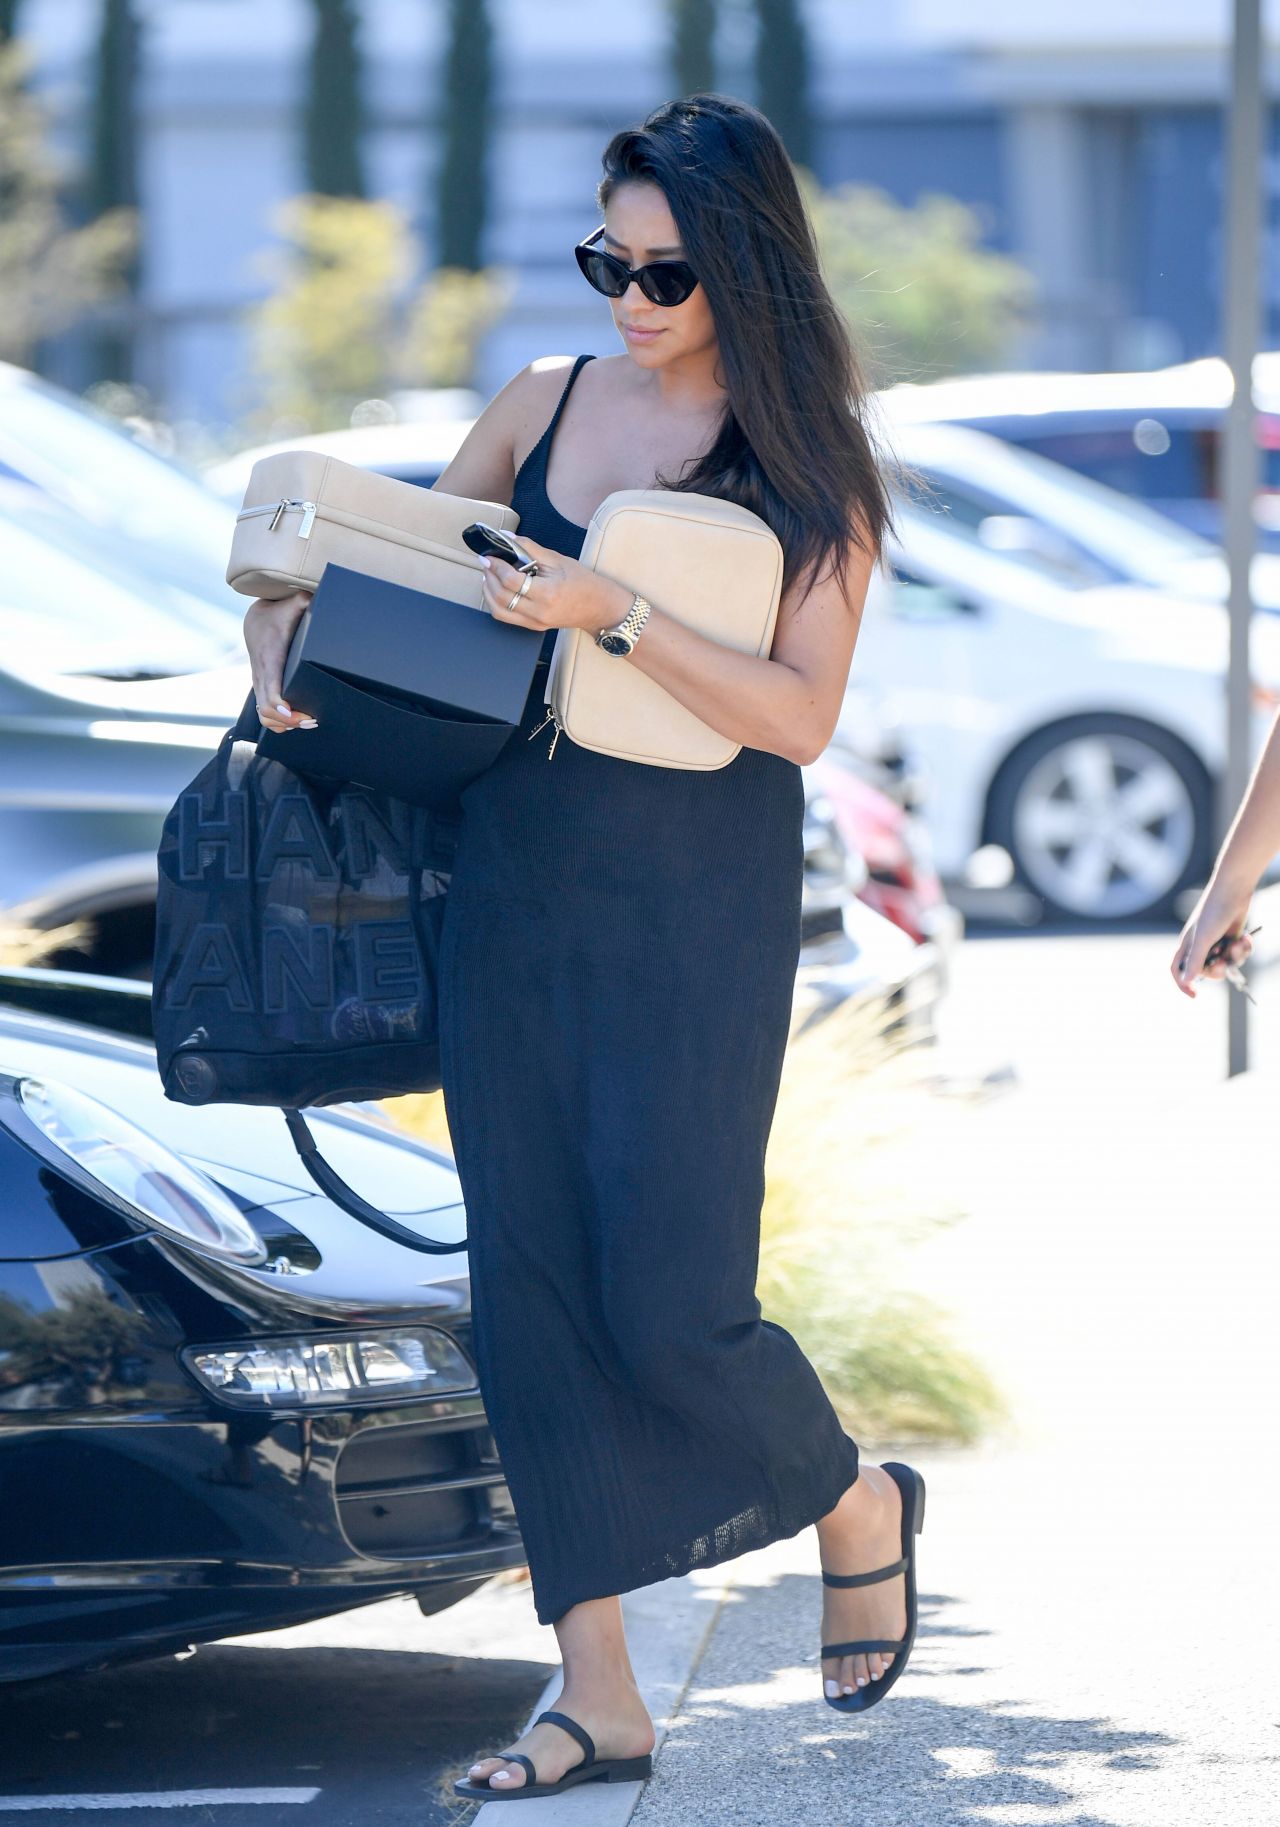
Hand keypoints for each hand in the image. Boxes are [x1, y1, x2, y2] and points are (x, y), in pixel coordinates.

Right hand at [243, 589, 316, 731]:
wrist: (256, 619)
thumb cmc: (277, 614)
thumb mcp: (290, 605)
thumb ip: (303, 601)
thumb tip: (312, 595)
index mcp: (269, 658)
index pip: (268, 688)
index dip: (278, 704)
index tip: (291, 712)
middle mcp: (261, 674)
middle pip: (266, 709)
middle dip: (288, 720)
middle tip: (312, 720)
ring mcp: (259, 683)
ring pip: (264, 716)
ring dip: (284, 725)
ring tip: (308, 722)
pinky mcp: (262, 688)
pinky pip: (265, 713)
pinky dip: (279, 722)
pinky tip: (297, 721)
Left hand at [478, 535, 631, 636]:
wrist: (598, 607)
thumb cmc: (582, 581)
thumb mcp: (558, 560)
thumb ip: (530, 549)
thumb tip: (507, 538)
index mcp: (547, 593)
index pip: (511, 581)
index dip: (496, 566)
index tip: (489, 555)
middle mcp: (539, 611)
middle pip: (502, 597)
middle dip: (489, 577)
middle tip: (486, 562)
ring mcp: (535, 622)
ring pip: (499, 611)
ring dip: (489, 592)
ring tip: (488, 575)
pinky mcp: (533, 627)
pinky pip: (507, 617)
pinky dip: (497, 602)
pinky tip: (497, 589)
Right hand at [1170, 878, 1255, 997]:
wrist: (1234, 891)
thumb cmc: (1213, 912)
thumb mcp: (1203, 940)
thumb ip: (1195, 962)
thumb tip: (1188, 981)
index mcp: (1187, 946)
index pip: (1178, 970)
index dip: (1183, 983)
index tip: (1195, 995)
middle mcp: (1200, 946)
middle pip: (1207, 971)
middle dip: (1218, 969)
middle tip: (1224, 963)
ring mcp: (1217, 943)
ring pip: (1226, 963)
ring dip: (1235, 956)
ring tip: (1239, 942)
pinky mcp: (1232, 939)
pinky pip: (1238, 954)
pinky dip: (1244, 948)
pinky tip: (1246, 938)